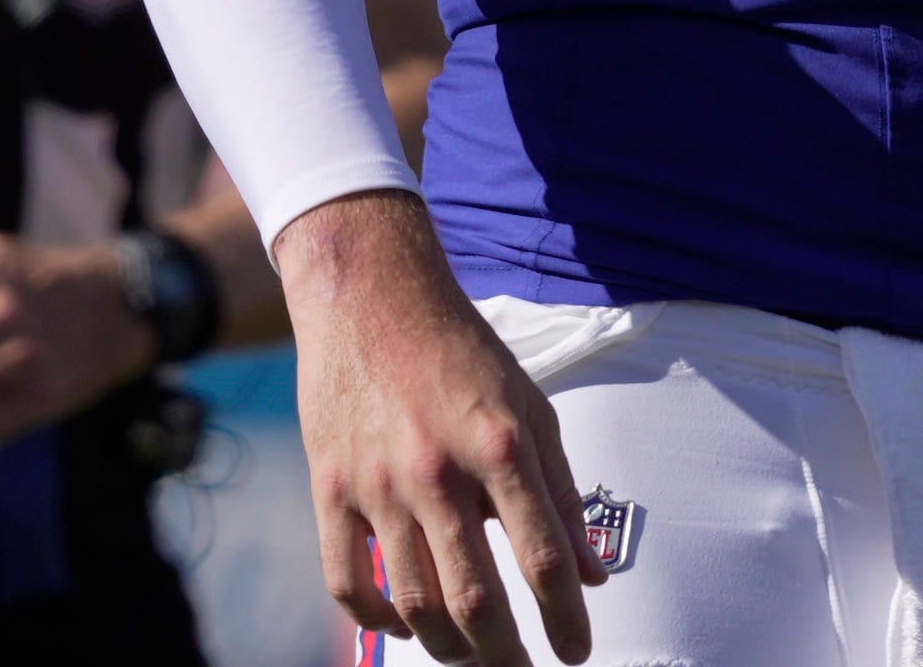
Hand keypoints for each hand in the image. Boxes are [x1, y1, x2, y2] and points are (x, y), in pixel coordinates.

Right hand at [281, 190, 601, 665]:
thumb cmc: (463, 351)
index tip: (577, 654)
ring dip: (448, 648)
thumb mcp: (530, 407)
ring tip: (472, 656)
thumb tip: (593, 574)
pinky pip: (348, 581)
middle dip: (506, 656)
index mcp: (501, 445)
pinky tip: (406, 627)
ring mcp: (378, 482)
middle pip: (475, 600)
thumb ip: (561, 492)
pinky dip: (377, 621)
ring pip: (413, 603)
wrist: (371, 293)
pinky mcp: (330, 486)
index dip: (565, 619)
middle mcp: (439, 470)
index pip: (542, 558)